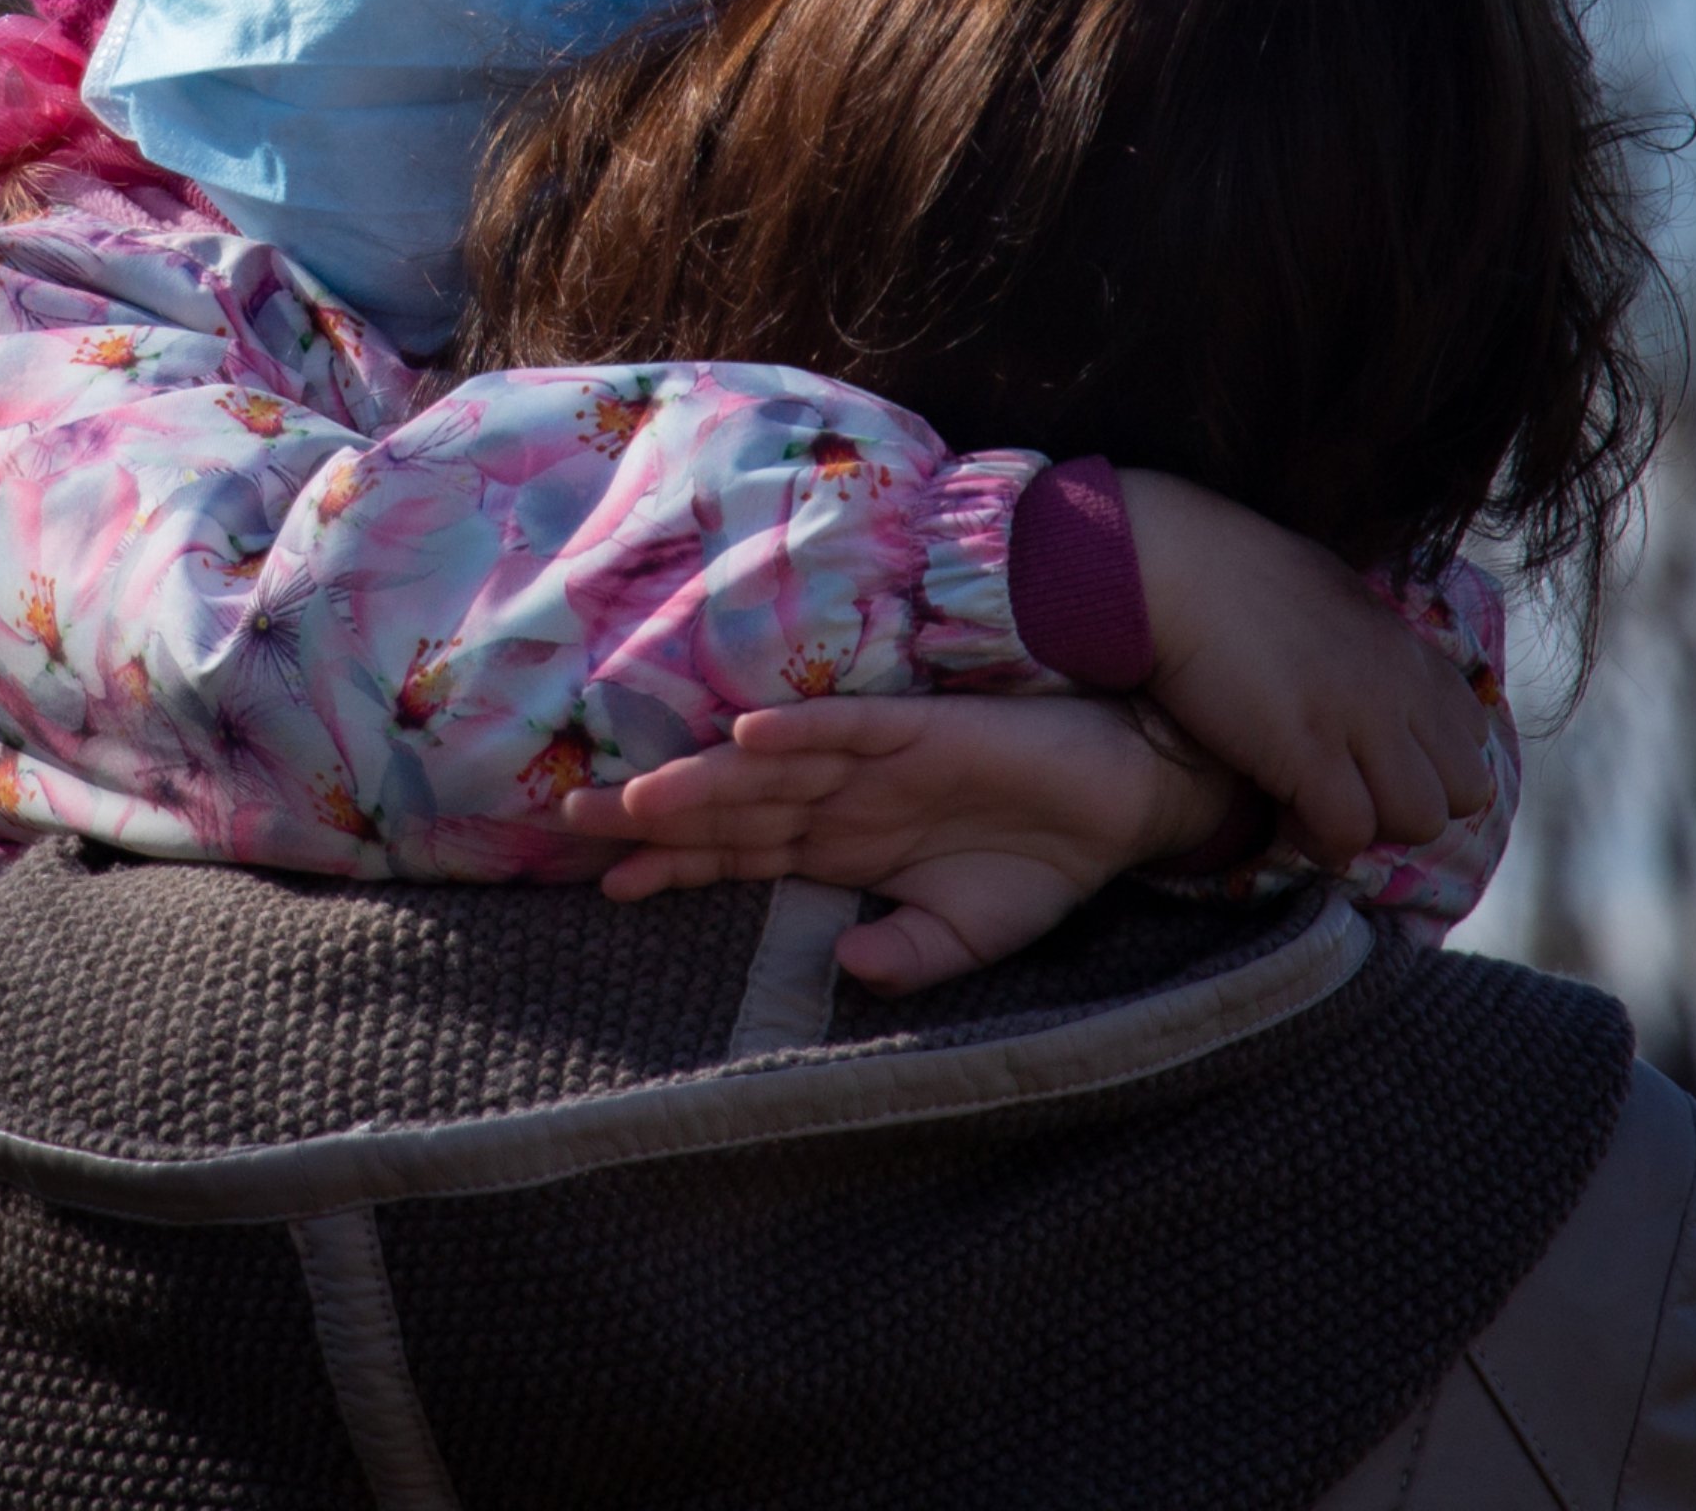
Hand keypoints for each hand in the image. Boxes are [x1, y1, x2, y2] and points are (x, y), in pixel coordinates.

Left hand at [557, 694, 1236, 992]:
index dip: (675, 867)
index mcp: (842, 846)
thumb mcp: (968, 936)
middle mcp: (841, 797)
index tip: (605, 885)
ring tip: (638, 794)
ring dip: (704, 778)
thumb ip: (906, 954)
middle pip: (731, 808)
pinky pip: (848, 725)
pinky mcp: (919, 728)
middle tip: (575, 818)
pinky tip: (748, 732)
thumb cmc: (1037, 862)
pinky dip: (799, 727)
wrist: (1119, 802)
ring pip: (769, 766)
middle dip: (656, 817)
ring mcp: (874, 759)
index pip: (739, 856)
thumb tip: (846, 970)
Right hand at [1121, 470, 1493, 869]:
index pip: (1472, 737)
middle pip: (1463, 790)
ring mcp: (1359, 718)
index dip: (1426, 763)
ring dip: (1368, 825)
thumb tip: (1369, 677)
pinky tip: (1281, 814)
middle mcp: (1399, 684)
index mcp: (1406, 646)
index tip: (1371, 761)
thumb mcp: (1327, 593)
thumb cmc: (1228, 569)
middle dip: (1409, 802)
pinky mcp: (1307, 751)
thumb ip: (1364, 642)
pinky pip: (1348, 833)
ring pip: (1419, 821)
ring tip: (1313, 806)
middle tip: (1347, 791)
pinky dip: (1318, 839)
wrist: (1169, 561)